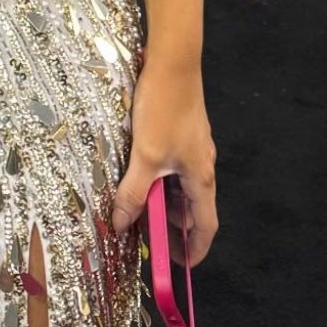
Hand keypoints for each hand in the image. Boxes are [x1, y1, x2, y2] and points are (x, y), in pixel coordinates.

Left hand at [111, 56, 216, 266]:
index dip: (195, 249)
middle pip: (194, 207)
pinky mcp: (183, 130)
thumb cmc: (163, 108)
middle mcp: (202, 164)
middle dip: (174, 225)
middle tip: (149, 234)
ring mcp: (194, 146)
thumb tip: (120, 223)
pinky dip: (161, 177)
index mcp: (201, 177)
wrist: (173, 61)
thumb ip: (133, 192)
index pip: (206, 226)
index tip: (180, 265)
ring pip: (182, 185)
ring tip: (138, 205)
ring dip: (164, 199)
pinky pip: (175, 165)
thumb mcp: (145, 156)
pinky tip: (139, 171)